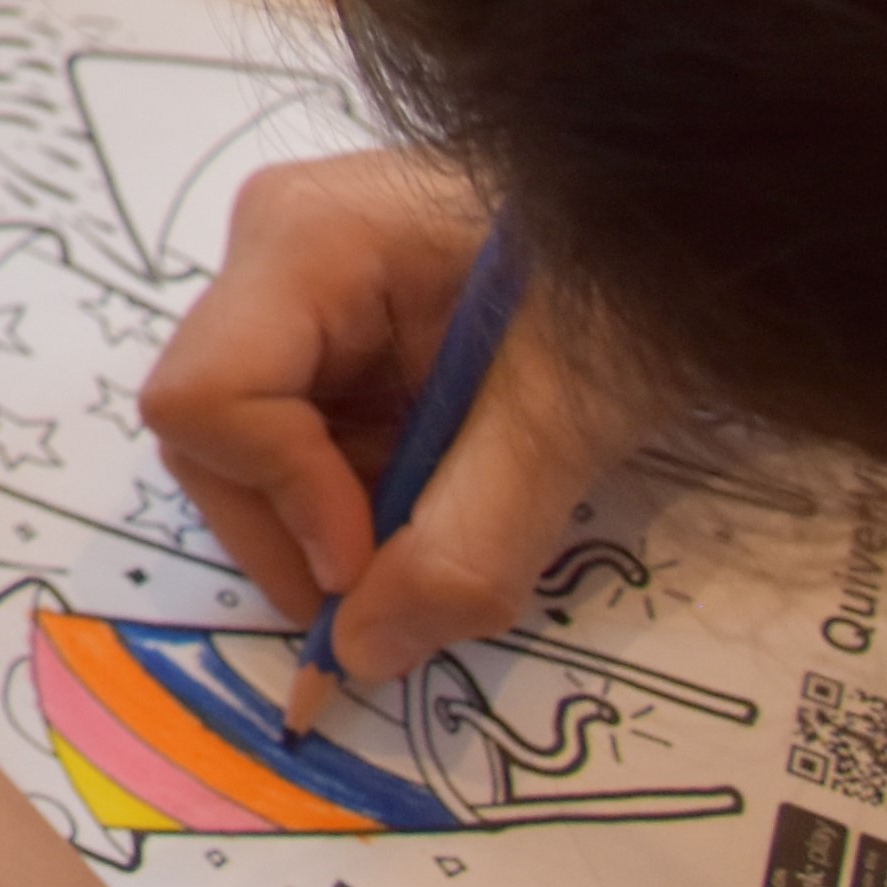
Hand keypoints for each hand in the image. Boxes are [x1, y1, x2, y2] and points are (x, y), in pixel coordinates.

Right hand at [143, 153, 653, 700]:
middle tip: (407, 583)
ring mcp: (290, 283)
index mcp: (306, 239)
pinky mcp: (322, 322)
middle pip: (209, 432)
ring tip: (444, 520)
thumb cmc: (630, 292)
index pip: (208, 400)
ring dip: (331, 521)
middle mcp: (270, 249)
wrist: (679, 230)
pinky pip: (290, 435)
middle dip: (299, 530)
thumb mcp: (563, 424)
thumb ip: (463, 548)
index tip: (379, 564)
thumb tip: (359, 656)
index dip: (283, 500)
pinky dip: (352, 495)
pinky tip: (439, 481)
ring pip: (241, 447)